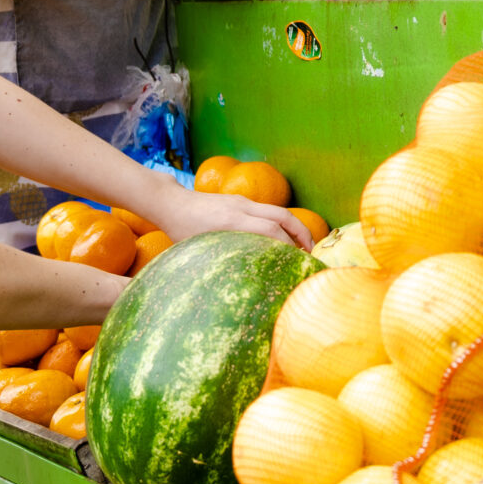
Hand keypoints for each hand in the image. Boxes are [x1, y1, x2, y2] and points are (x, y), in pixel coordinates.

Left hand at [169, 187, 312, 250]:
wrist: (171, 202)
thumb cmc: (180, 231)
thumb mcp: (201, 249)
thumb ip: (222, 259)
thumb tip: (241, 283)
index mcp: (233, 222)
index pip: (272, 231)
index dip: (289, 247)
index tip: (299, 262)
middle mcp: (242, 208)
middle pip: (283, 217)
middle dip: (302, 234)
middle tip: (311, 251)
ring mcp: (242, 201)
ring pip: (278, 211)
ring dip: (294, 226)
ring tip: (302, 244)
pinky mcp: (239, 200)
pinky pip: (267, 210)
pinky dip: (280, 222)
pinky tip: (280, 236)